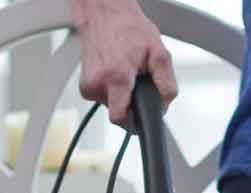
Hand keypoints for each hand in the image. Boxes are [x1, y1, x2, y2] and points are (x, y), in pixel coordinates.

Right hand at [73, 0, 177, 127]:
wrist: (103, 11)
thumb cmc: (128, 27)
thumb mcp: (159, 53)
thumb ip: (167, 84)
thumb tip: (164, 106)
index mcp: (116, 76)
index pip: (120, 118)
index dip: (133, 123)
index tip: (139, 120)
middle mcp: (98, 82)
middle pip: (119, 112)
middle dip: (131, 103)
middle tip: (136, 83)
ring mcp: (88, 84)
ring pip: (111, 105)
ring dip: (122, 94)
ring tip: (125, 72)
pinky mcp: (84, 85)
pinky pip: (103, 97)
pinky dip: (112, 89)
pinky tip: (115, 72)